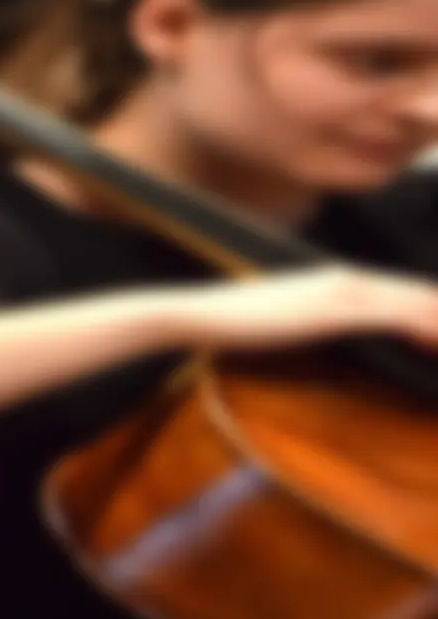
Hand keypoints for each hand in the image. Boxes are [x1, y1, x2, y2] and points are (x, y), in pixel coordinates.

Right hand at [177, 265, 437, 350]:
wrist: (204, 314)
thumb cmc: (235, 322)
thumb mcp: (286, 320)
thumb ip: (316, 322)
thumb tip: (331, 339)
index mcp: (339, 280)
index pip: (403, 293)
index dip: (433, 312)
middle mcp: (348, 279)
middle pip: (420, 294)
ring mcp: (342, 293)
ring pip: (417, 302)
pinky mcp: (335, 311)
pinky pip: (396, 317)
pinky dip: (424, 328)